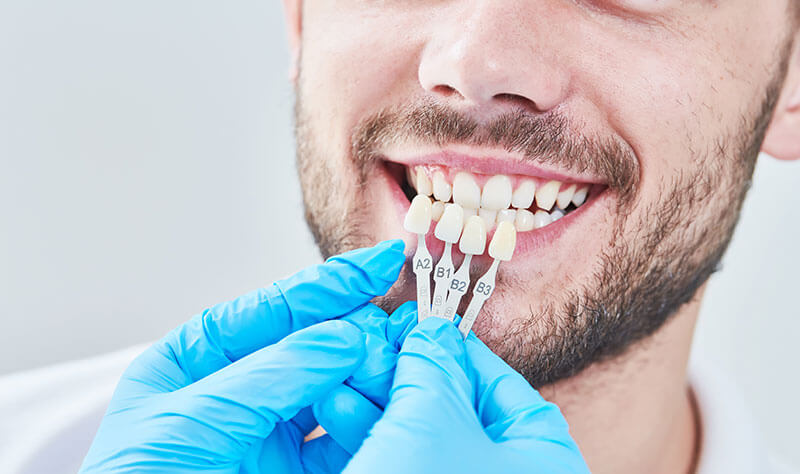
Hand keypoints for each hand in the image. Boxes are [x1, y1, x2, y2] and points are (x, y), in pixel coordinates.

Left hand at [79, 240, 405, 472]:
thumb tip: (342, 338)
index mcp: (197, 359)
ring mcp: (265, 431)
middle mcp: (236, 389)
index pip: (272, 309)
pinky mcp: (290, 472)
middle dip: (353, 331)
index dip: (329, 284)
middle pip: (308, 345)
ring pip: (331, 390)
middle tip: (394, 324)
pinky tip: (381, 408)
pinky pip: (339, 440)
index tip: (380, 264)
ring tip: (394, 364)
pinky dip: (365, 423)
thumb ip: (272, 374)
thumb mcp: (195, 418)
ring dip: (365, 376)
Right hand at [318, 317, 589, 473]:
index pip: (505, 387)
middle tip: (372, 345)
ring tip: (340, 373)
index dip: (459, 350)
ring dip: (378, 404)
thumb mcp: (430, 423)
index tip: (420, 326)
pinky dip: (372, 438)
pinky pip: (403, 463)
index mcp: (543, 463)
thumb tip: (429, 333)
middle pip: (459, 411)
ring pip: (423, 439)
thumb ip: (432, 368)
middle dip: (406, 375)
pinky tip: (335, 409)